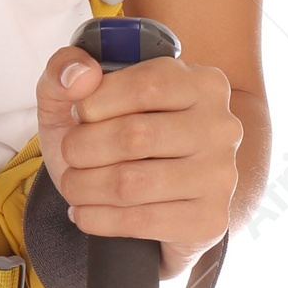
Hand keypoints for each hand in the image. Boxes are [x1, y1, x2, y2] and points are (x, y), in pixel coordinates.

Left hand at [35, 40, 240, 279]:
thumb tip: (80, 74)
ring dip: (86, 186)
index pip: (146, 86)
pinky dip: (100, 219)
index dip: (97, 102)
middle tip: (69, 154)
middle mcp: (220, 126)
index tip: (77, 114)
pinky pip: (142, 221)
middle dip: (84, 147)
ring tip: (72, 184)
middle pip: (137, 136)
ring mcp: (220, 176)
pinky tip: (84, 213)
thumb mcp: (79, 91)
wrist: (145, 198)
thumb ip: (67, 66)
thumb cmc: (110, 133)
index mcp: (199, 82)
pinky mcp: (209, 219)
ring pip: (134, 183)